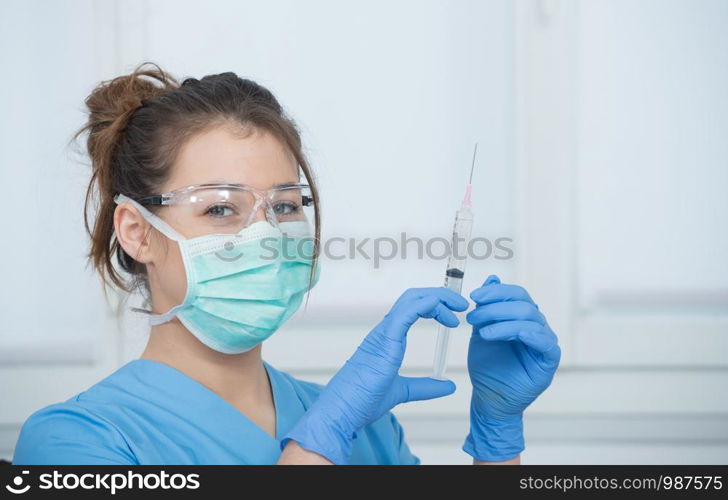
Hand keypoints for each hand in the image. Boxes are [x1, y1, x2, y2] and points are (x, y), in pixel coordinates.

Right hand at [281, 287, 468, 464]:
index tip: (454, 319)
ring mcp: (384, 332)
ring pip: (412, 299)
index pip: (413, 308)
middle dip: (440, 296)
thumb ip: (424, 387)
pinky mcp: (385, 338)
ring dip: (438, 298)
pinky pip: (407, 312)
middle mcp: (385, 330)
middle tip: (462, 307)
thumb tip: (447, 385)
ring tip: (458, 308)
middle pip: (414, 297)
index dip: (435, 306)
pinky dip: (427, 305)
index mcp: (388, 338)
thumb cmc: (362, 401)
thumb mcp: (402, 391)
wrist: (343, 411)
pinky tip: (442, 310)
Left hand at [462, 275, 560, 461]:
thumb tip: (491, 279)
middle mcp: (535, 325)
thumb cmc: (487, 365)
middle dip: (495, 308)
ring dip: (504, 323)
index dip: (496, 292)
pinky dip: (532, 335)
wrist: (489, 397)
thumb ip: (487, 307)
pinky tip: (519, 334)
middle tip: (473, 318)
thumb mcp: (481, 331)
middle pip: (523, 305)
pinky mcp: (549, 360)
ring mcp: (544, 342)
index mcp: (520, 316)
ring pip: (531, 320)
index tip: (474, 296)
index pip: (516, 294)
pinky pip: (546, 343)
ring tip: (484, 333)